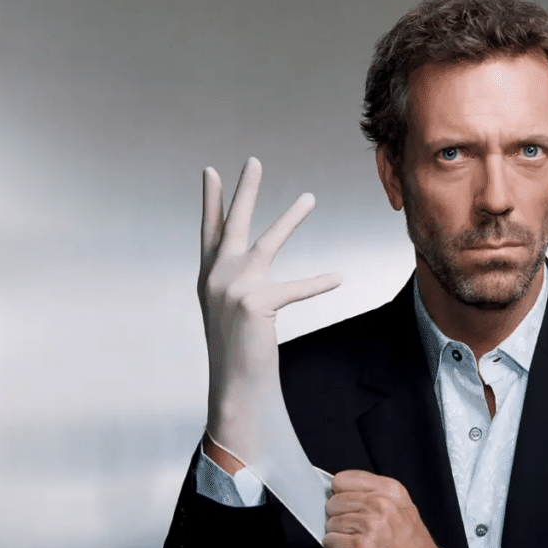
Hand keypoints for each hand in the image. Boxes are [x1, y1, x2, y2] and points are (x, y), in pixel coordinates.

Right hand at [199, 157, 339, 468]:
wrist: (234, 386)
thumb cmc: (237, 351)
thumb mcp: (228, 311)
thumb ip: (235, 284)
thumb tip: (248, 267)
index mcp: (208, 278)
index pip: (209, 231)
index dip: (212, 201)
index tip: (211, 172)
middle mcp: (216, 278)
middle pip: (233, 224)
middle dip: (243, 190)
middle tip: (253, 161)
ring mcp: (233, 289)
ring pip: (267, 243)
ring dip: (291, 218)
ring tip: (309, 197)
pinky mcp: (255, 303)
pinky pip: (295, 288)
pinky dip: (318, 283)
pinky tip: (338, 276)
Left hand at [324, 470, 467, 547]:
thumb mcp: (402, 510)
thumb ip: (374, 497)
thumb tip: (339, 495)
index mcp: (392, 490)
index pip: (343, 480)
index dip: (342, 496)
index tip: (350, 509)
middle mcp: (381, 504)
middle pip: (334, 502)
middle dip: (340, 518)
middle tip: (358, 533)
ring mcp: (371, 525)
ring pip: (330, 524)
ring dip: (340, 537)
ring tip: (361, 546)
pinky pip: (330, 542)